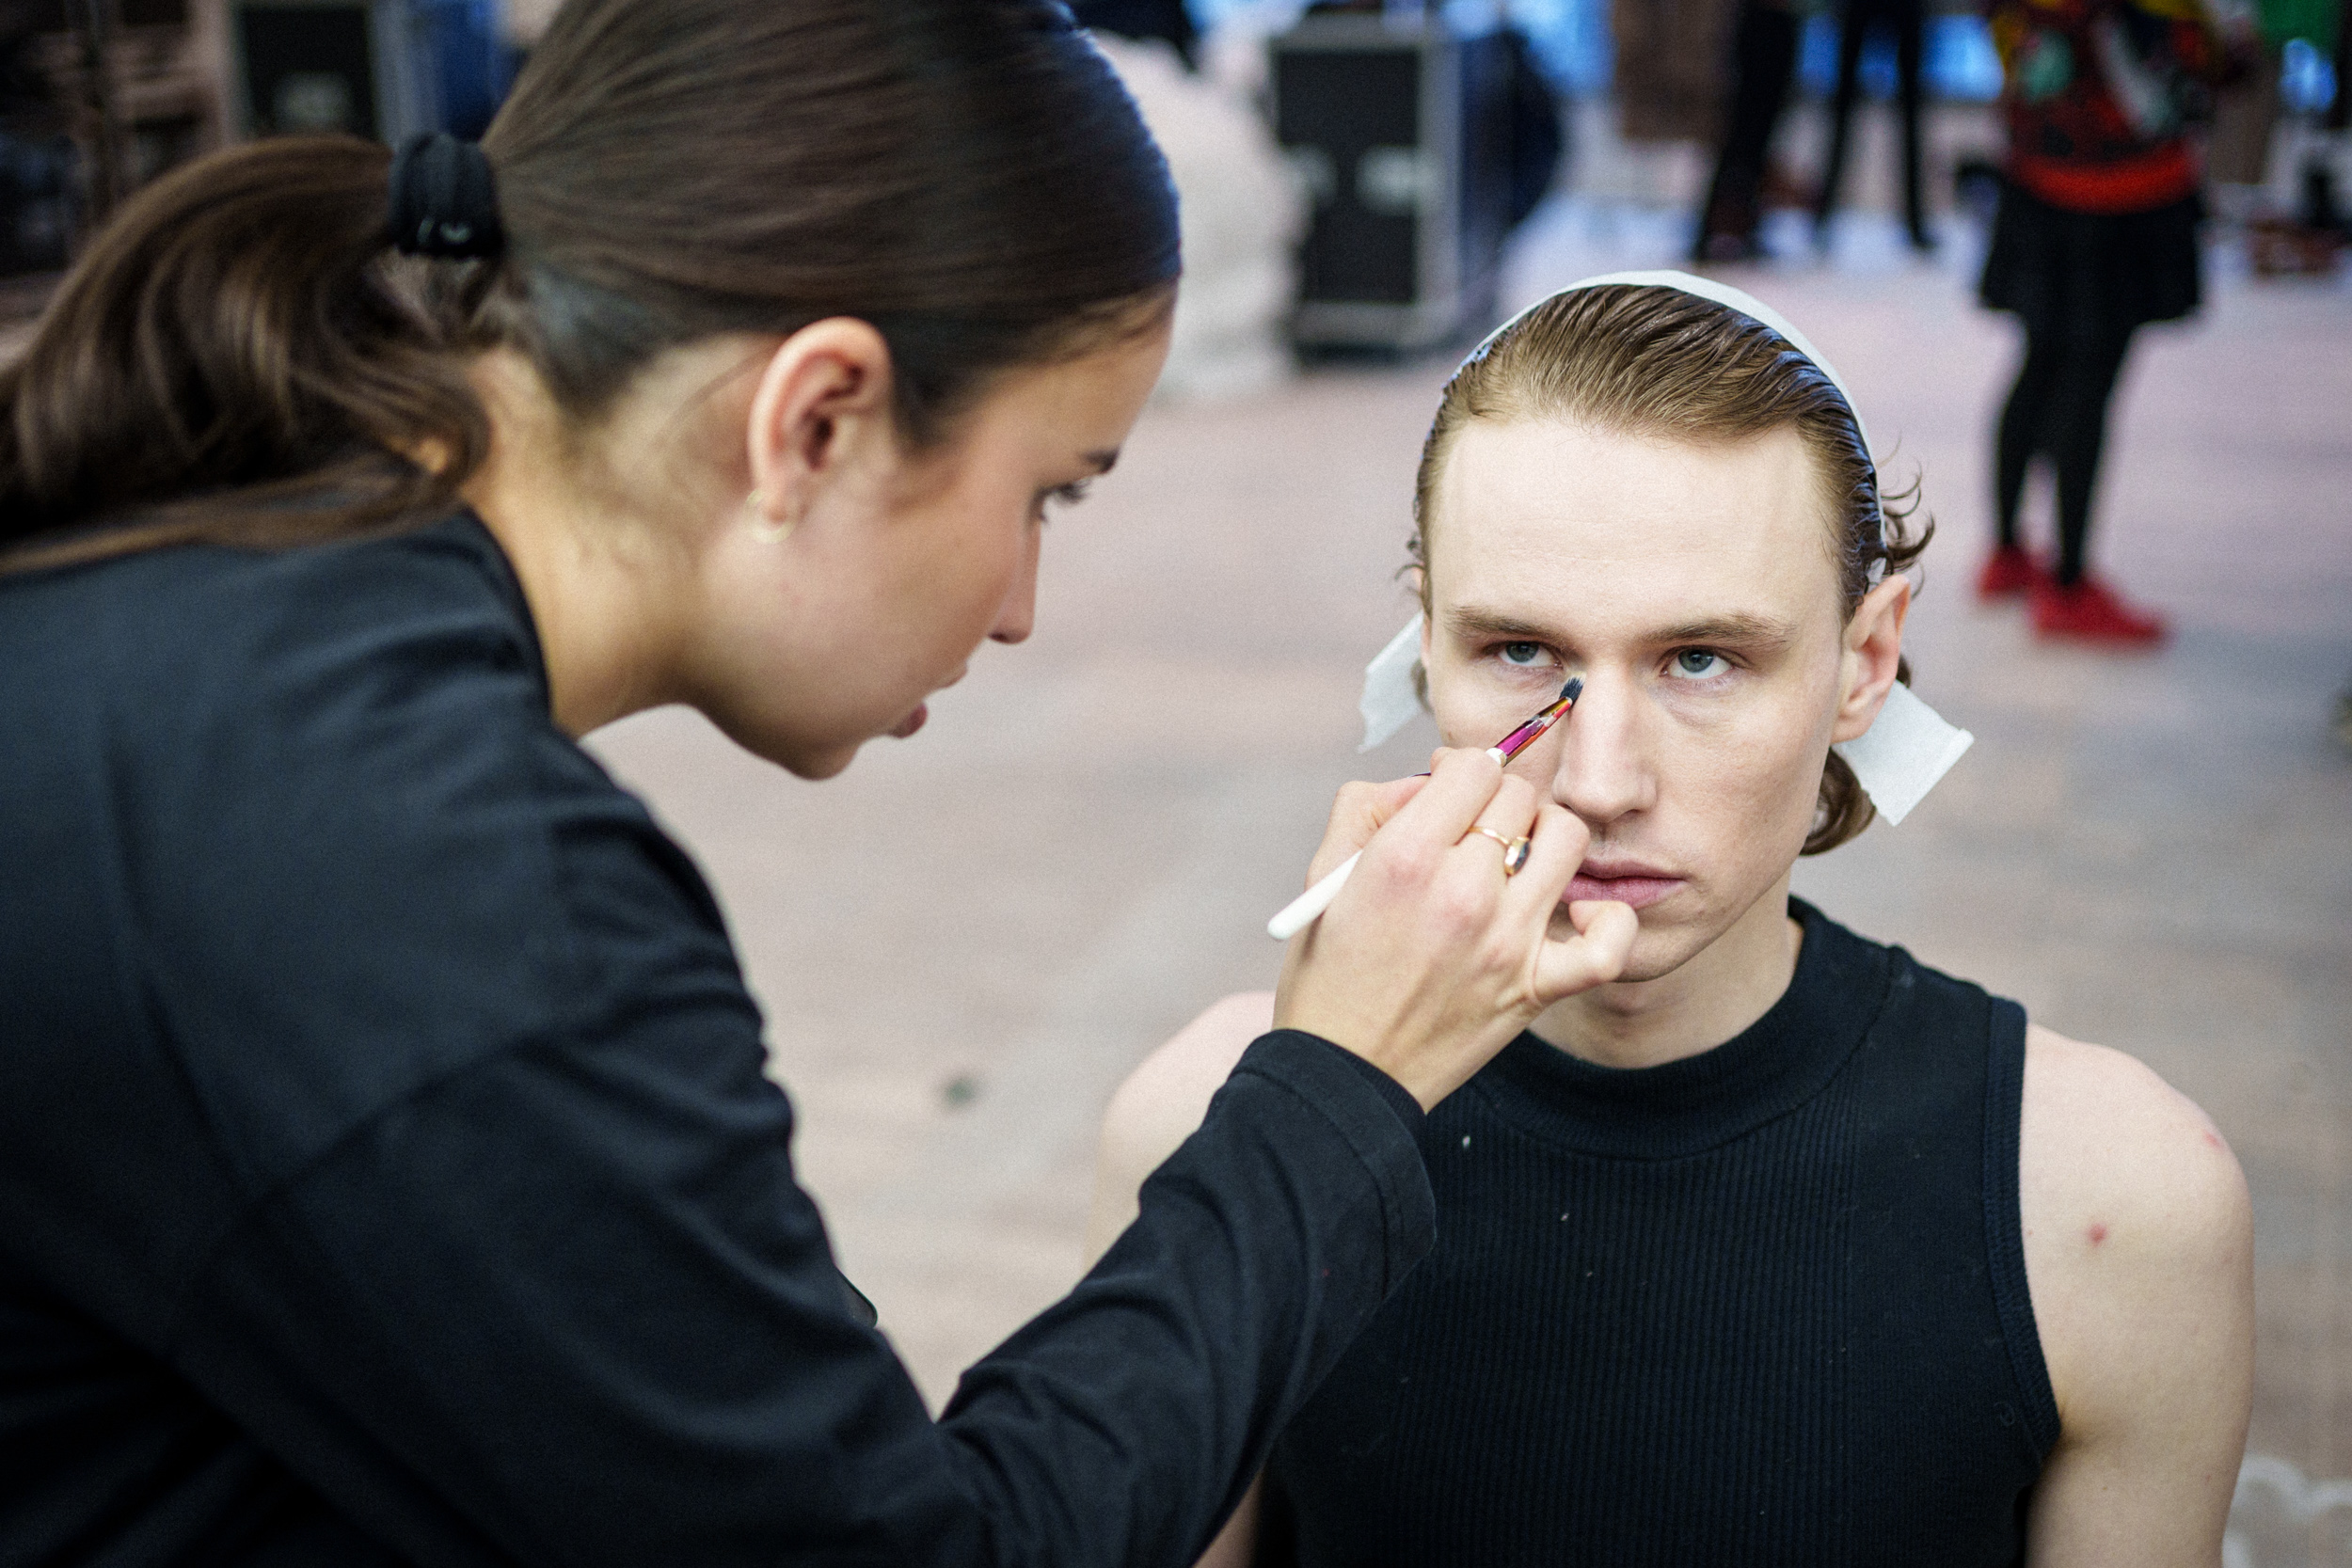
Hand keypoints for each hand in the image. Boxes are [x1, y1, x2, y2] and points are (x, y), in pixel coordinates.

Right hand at [1272, 748, 1636, 1109]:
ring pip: (1566, 839)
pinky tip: (1572, 911)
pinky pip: (1609, 943)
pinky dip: (1606, 919)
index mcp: (1405, 857)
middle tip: (1471, 831)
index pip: (1474, 767)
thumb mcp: (1323, 877)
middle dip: (1495, 801)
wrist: (1343, 1074)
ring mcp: (1508, 941)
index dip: (1461, 770)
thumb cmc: (1328, 974)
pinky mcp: (1535, 989)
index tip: (1448, 792)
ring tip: (1515, 861)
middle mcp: (1463, 891)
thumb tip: (1425, 781)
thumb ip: (1367, 808)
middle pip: (1520, 796)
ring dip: (1543, 838)